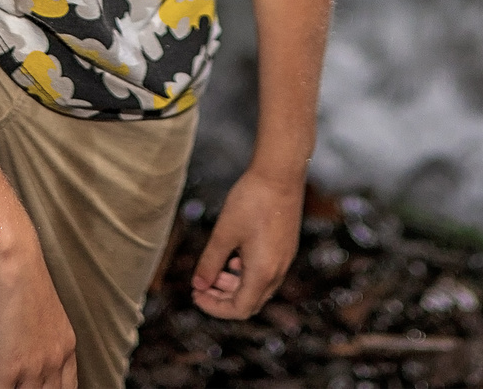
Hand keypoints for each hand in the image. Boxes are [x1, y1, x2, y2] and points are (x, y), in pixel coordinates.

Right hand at [0, 248, 76, 388]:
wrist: (12, 261)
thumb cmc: (21, 275)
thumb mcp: (42, 313)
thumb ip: (38, 338)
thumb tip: (24, 349)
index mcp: (64, 346)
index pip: (67, 387)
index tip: (42, 388)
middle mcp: (54, 359)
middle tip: (20, 388)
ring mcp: (32, 367)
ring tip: (3, 387)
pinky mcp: (8, 367)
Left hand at [190, 165, 303, 319]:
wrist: (280, 174)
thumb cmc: (251, 201)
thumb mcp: (224, 233)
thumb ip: (210, 263)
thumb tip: (198, 285)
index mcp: (262, 273)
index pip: (239, 309)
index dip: (215, 307)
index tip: (196, 294)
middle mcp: (278, 271)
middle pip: (250, 302)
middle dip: (223, 299)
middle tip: (201, 286)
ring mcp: (284, 259)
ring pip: (259, 287)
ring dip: (235, 285)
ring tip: (215, 271)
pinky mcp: (286, 247)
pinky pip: (267, 272)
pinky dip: (247, 273)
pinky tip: (234, 257)